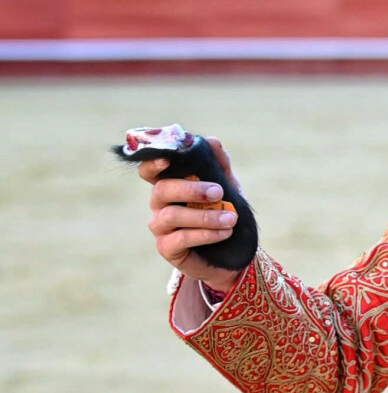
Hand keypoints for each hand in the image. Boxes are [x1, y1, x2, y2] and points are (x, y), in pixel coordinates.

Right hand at [140, 136, 244, 292]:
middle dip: (191, 189)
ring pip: (172, 215)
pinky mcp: (166, 248)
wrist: (232, 251)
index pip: (149, 170)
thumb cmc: (223, 212)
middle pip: (162, 190)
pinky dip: (205, 234)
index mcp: (170, 184)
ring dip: (205, 215)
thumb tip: (212, 141)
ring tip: (232, 218)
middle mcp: (159, 204)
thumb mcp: (228, 187)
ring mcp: (160, 227)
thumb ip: (220, 165)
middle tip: (218, 192)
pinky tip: (225, 232)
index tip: (168, 159)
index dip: (153, 163)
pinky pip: (181, 238)